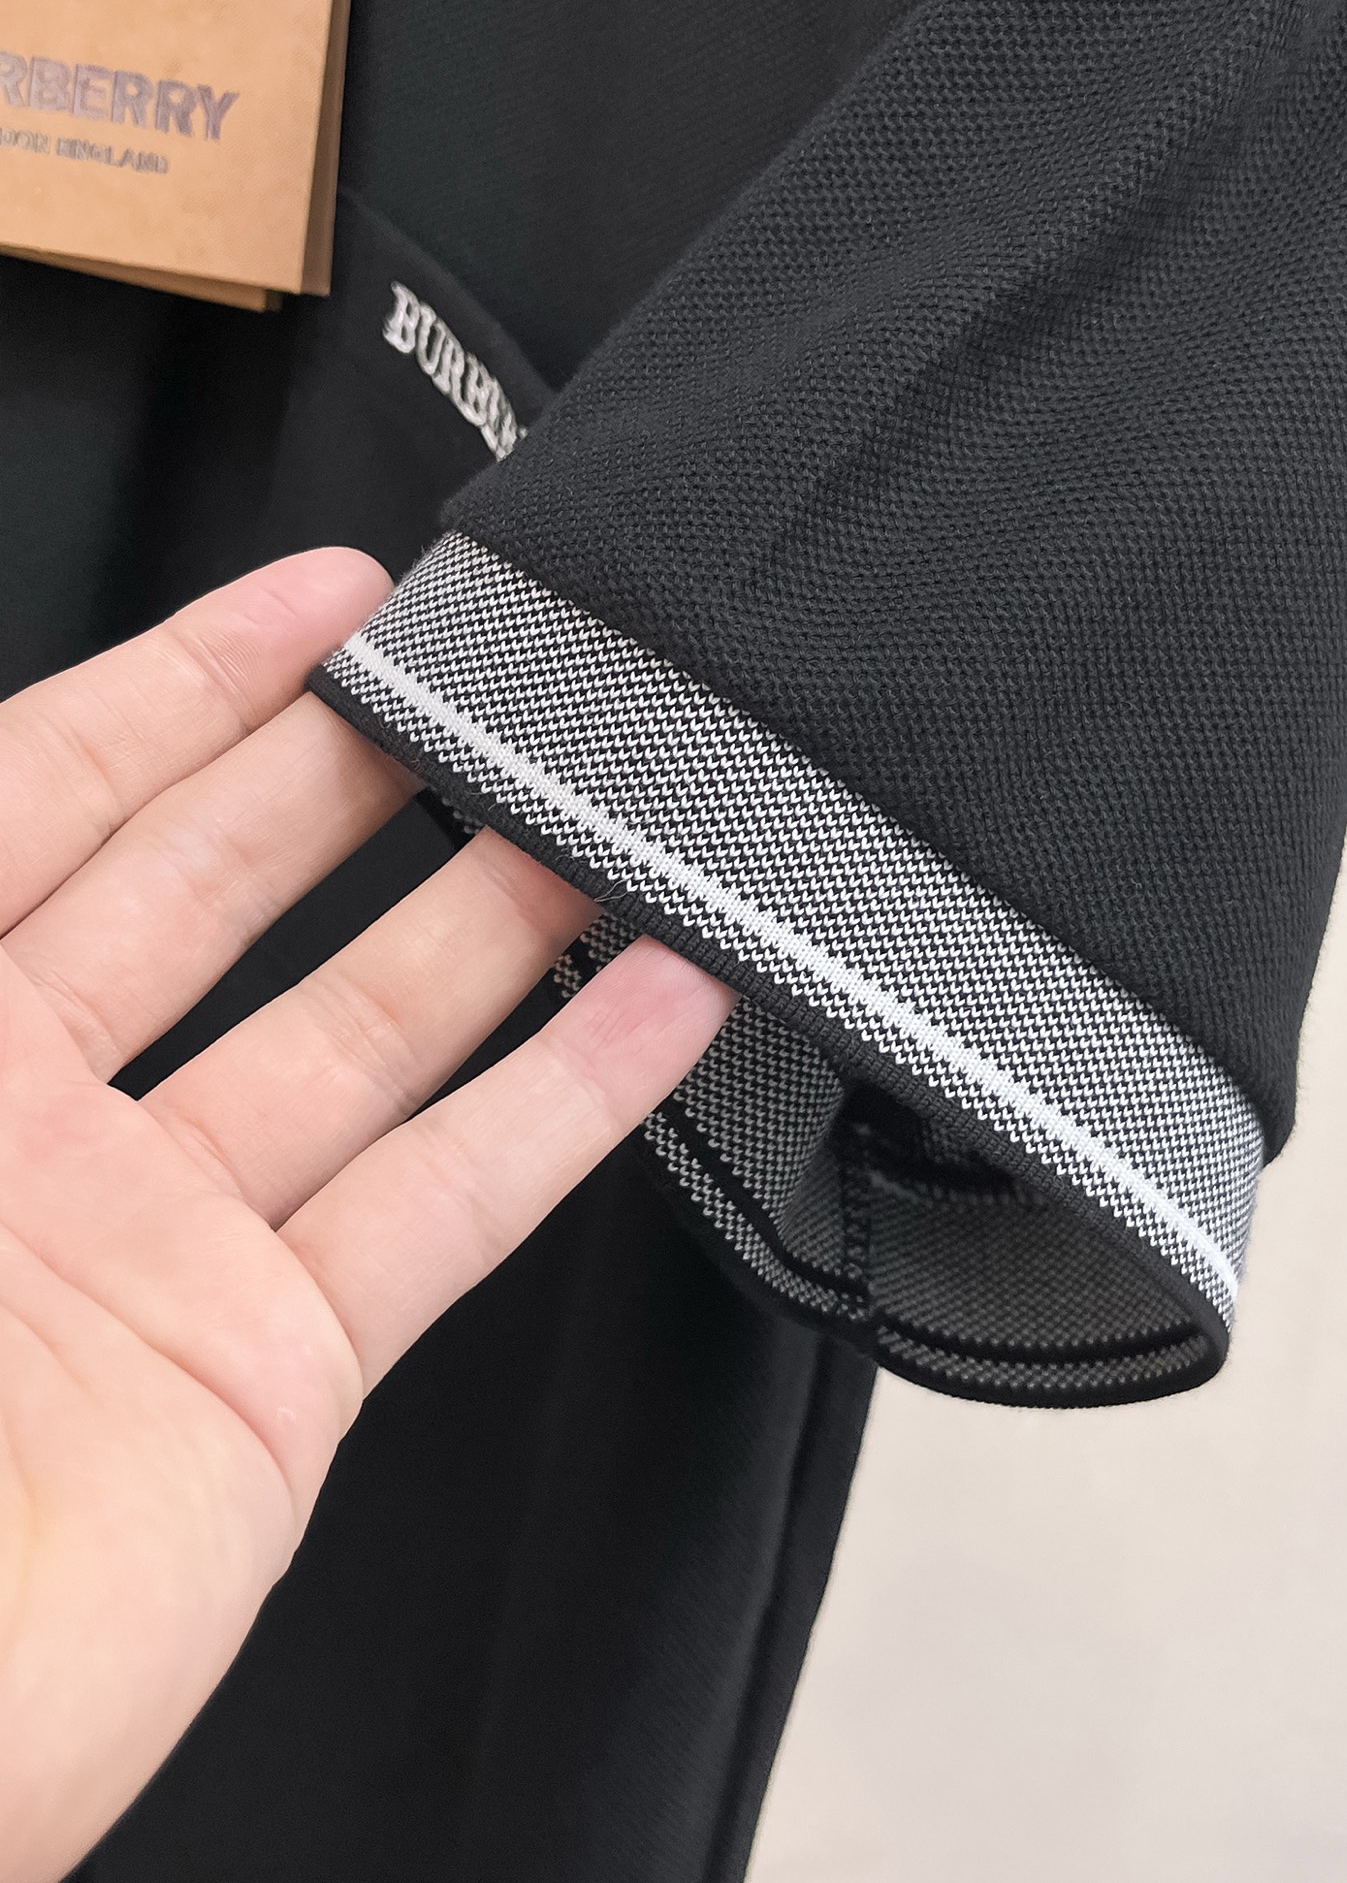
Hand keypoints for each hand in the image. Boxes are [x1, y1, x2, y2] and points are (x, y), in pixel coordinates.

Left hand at [0, 551, 731, 1881]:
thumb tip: (1, 792)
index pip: (52, 799)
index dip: (185, 684)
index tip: (314, 602)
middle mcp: (29, 1128)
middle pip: (217, 888)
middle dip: (346, 766)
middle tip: (471, 677)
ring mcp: (160, 1249)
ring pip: (357, 1034)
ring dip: (488, 921)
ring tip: (605, 821)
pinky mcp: (265, 1375)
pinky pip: (437, 1208)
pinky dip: (557, 1109)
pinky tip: (650, 1017)